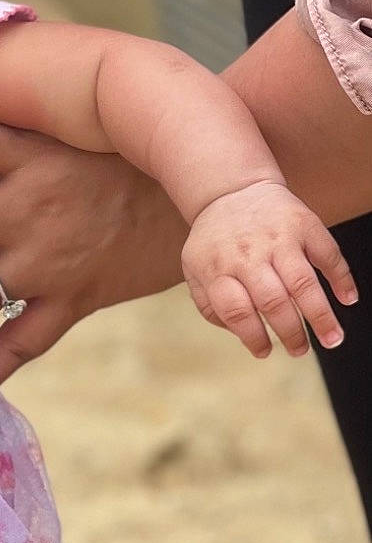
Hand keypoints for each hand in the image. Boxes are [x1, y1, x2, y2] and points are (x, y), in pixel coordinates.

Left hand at [181, 180, 356, 356]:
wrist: (233, 190)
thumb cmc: (215, 240)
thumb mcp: (195, 270)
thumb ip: (208, 304)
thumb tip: (239, 333)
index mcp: (217, 268)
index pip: (236, 311)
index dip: (253, 336)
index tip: (265, 351)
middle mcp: (248, 254)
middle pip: (273, 301)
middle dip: (291, 333)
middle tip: (300, 351)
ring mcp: (277, 238)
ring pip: (303, 282)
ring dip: (320, 315)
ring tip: (332, 339)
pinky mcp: (303, 225)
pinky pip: (328, 253)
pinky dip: (341, 278)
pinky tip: (347, 299)